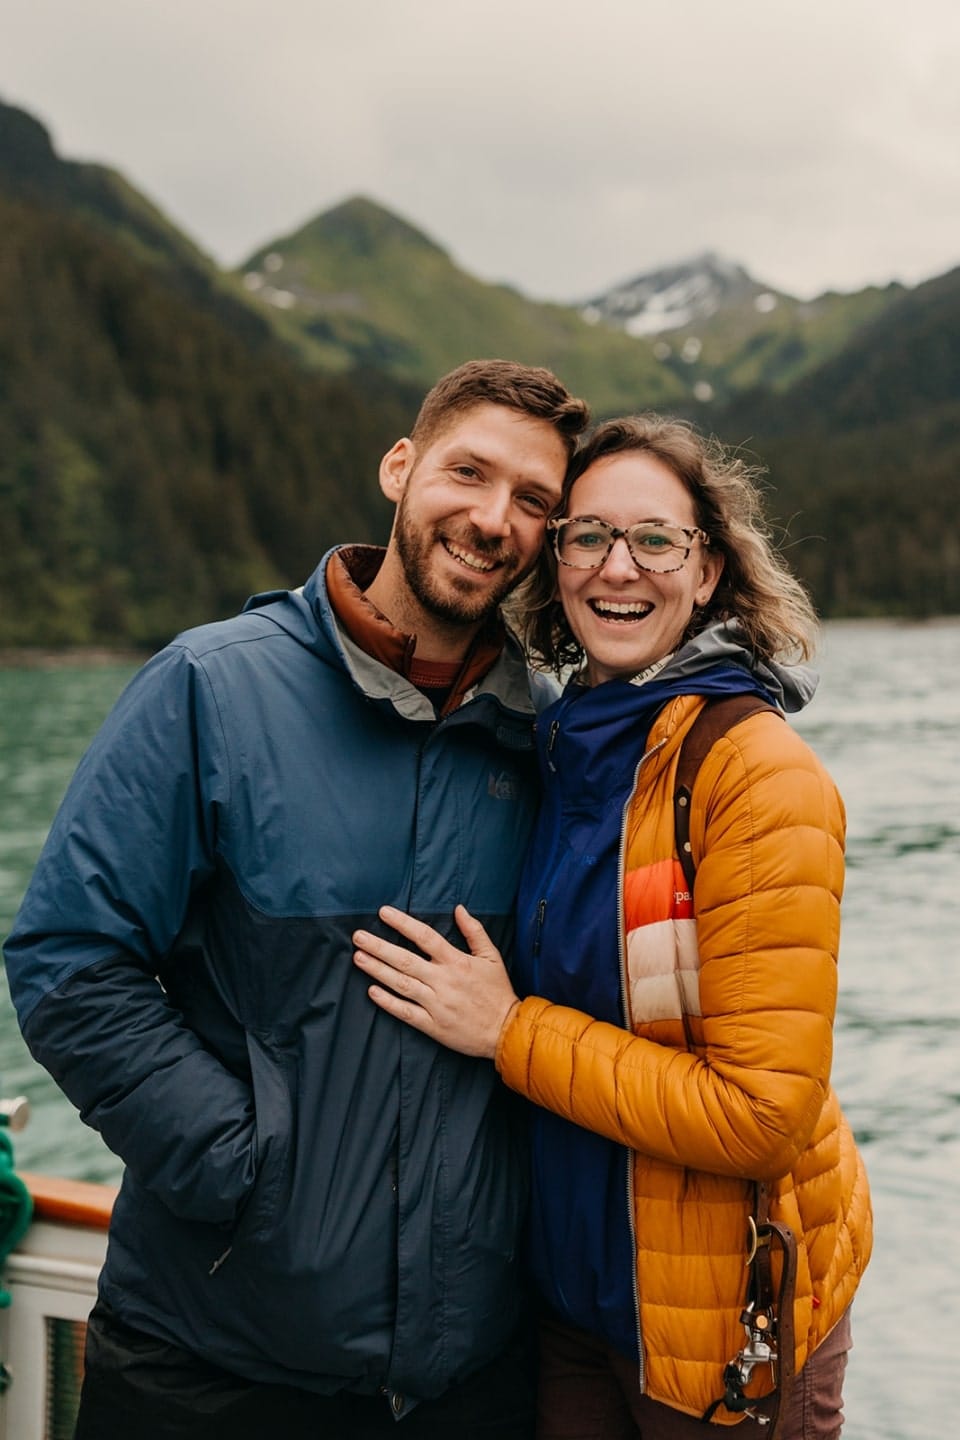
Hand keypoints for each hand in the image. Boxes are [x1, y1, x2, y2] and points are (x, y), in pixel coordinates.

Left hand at [353, 905, 518, 1058]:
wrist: (506, 1031)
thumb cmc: (498, 992)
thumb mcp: (492, 956)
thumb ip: (474, 931)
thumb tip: (459, 909)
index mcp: (457, 961)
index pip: (425, 937)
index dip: (403, 923)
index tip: (383, 913)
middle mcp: (443, 981)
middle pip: (405, 960)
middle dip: (379, 947)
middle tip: (358, 936)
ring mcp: (436, 1004)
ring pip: (401, 984)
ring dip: (378, 970)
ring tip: (359, 958)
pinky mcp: (432, 1025)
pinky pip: (405, 1012)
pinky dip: (388, 1002)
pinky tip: (372, 992)